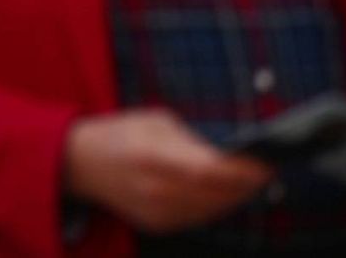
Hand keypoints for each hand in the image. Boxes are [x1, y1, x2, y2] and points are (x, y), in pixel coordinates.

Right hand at [65, 109, 272, 233]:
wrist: (81, 164)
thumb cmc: (120, 134)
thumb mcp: (155, 121)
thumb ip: (191, 140)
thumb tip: (228, 155)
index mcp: (152, 154)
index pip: (208, 169)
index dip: (241, 171)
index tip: (264, 163)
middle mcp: (154, 188)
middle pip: (215, 193)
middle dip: (246, 185)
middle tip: (264, 172)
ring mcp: (155, 210)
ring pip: (211, 210)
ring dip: (235, 198)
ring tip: (249, 183)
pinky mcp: (156, 224)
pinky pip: (198, 219)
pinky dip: (215, 207)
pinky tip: (223, 194)